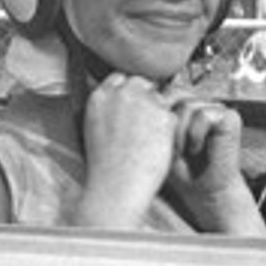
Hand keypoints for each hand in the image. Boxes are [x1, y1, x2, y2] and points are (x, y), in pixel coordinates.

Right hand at [76, 73, 177, 226]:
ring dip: (158, 114)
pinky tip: (157, 148)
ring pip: (159, 98)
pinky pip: (172, 116)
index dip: (128, 93)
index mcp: (99, 97)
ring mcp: (144, 102)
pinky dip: (169, 131)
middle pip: (141, 82)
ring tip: (149, 141)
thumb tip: (123, 105)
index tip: (131, 108)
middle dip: (145, 98)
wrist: (116, 186)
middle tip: (145, 124)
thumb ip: (108, 109)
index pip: (119, 79)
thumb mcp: (94, 129)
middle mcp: (121, 94)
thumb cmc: (105, 168)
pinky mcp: (163, 114)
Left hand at [167, 96, 265, 235]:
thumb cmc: (180, 167)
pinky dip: (196, 135)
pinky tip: (197, 149)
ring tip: (184, 151)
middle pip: (175, 96)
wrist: (203, 190)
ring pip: (188, 106)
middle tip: (173, 150)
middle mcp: (202, 102)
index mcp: (186, 103)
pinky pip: (204, 115)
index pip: (165, 93)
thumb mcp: (159, 138)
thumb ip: (155, 115)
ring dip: (181, 134)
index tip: (161, 142)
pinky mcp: (230, 117)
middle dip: (169, 126)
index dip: (158, 117)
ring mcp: (217, 108)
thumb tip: (144, 94)